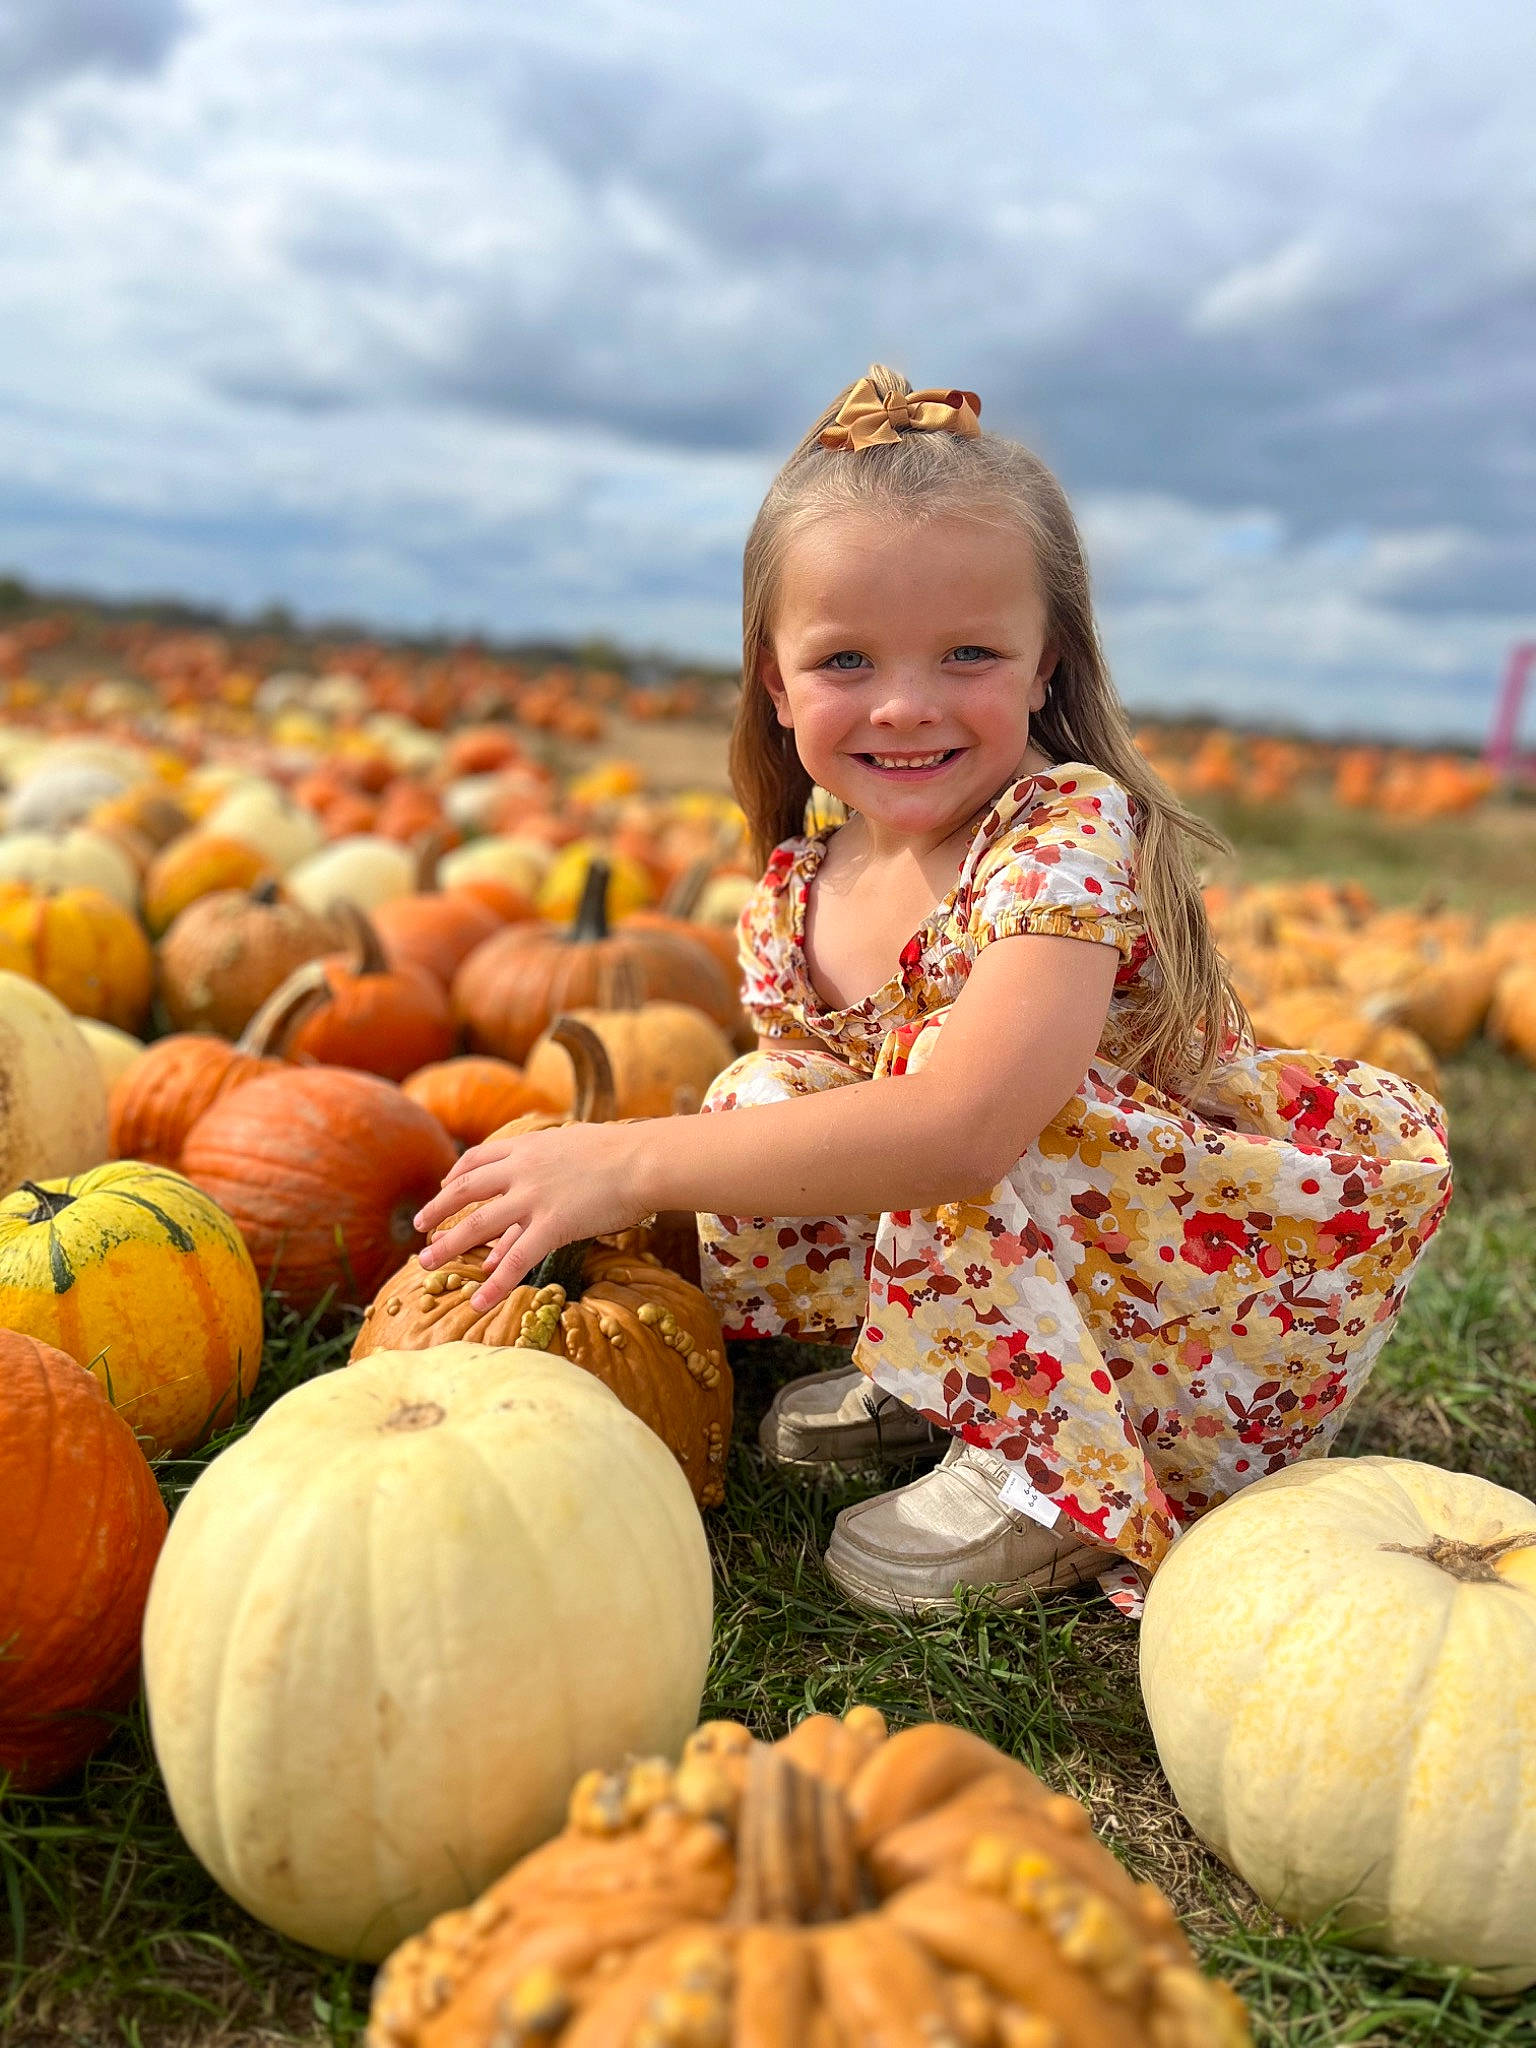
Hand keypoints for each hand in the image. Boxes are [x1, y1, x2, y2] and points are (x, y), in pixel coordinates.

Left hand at [411, 1121, 652, 1312]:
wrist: (645, 1160)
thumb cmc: (621, 1153)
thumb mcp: (575, 1149)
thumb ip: (549, 1167)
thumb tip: (536, 1182)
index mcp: (528, 1147)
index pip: (478, 1158)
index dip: (456, 1175)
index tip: (444, 1187)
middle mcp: (522, 1169)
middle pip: (465, 1190)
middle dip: (436, 1211)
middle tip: (418, 1230)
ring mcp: (534, 1197)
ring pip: (478, 1224)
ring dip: (447, 1245)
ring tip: (423, 1264)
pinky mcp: (553, 1225)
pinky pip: (517, 1259)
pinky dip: (495, 1284)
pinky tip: (478, 1303)